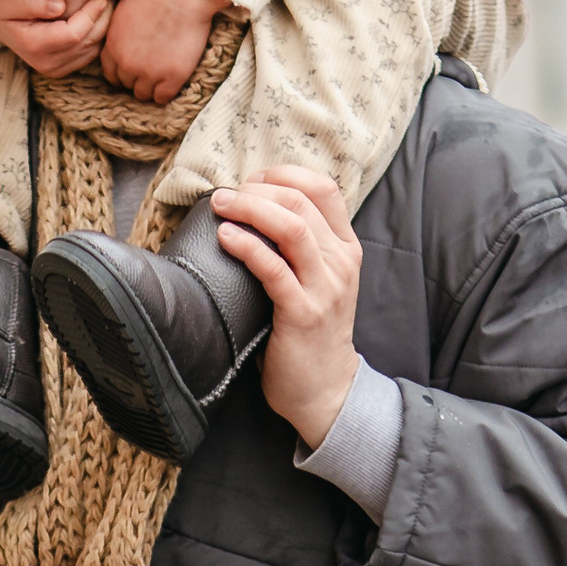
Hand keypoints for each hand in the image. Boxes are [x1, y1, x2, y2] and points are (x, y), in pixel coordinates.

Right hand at [0, 0, 110, 77]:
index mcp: (33, 46)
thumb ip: (31, 1)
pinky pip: (91, 53)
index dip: (91, 15)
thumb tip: (59, 6)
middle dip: (102, 20)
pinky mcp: (65, 69)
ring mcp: (56, 70)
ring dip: (103, 28)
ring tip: (106, 6)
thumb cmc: (5, 3)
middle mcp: (46, 64)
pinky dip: (98, 36)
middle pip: (87, 43)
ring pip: (93, 49)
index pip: (74, 34)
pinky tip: (98, 18)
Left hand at [99, 0, 232, 102]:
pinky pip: (162, 98)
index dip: (122, 73)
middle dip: (136, 79)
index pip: (110, 73)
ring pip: (143, 94)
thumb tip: (118, 42)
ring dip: (150, 87)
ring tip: (161, 77)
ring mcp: (149, 72)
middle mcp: (126, 63)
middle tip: (150, 71)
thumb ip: (117, 32)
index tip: (132, 70)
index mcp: (112, 47)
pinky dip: (166, 92)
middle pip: (126, 85)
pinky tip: (172, 81)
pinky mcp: (172, 77)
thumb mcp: (123, 11)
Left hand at [212, 167, 362, 447]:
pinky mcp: (303, 313)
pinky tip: (226, 238)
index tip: (252, 181)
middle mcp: (340, 262)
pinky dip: (247, 246)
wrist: (326, 390)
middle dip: (257, 189)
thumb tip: (251, 208)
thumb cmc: (309, 331)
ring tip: (221, 206)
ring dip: (250, 209)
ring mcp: (325, 287)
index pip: (323, 188)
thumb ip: (299, 246)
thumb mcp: (316, 280)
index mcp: (345, 247)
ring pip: (291, 227)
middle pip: (301, 201)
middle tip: (225, 195)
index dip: (284, 175)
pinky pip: (274, 269)